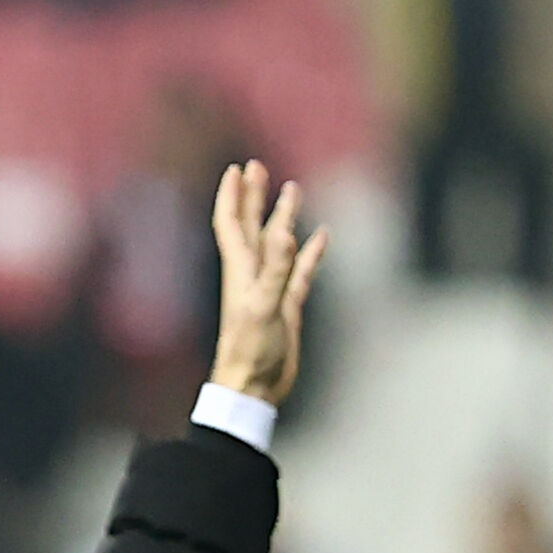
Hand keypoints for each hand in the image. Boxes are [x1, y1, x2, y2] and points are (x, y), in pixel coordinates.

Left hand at [205, 159, 326, 409]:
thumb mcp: (263, 307)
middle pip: (252, 225)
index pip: (231, 223)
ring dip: (283, 217)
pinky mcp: (287, 304)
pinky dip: (310, 252)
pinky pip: (301, 271)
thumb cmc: (250, 350)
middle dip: (254, 196)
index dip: (233, 196)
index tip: (236, 168)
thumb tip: (285, 233)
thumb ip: (276, 271)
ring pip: (278, 243)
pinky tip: (321, 236)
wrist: (254, 387)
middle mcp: (253, 274)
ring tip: (292, 190)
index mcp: (240, 270)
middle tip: (258, 166)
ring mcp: (271, 287)